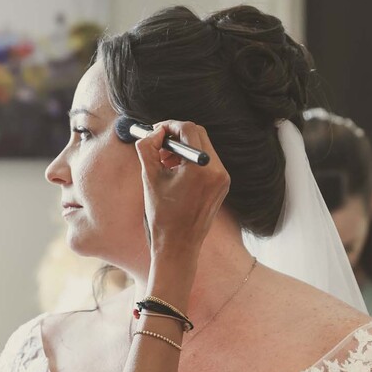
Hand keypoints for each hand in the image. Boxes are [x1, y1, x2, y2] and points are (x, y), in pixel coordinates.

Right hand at [134, 121, 228, 257]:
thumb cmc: (162, 215)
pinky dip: (191, 160)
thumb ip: (148, 149)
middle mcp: (217, 171)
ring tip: (164, 163)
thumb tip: (153, 132)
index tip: (155, 132)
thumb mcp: (149, 178)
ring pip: (203, 147)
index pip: (188, 129)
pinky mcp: (222, 185)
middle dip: (176, 135)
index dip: (169, 126)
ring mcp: (223, 179)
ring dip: (183, 148)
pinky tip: (176, 173)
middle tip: (159, 145)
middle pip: (198, 134)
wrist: (178, 245)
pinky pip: (208, 162)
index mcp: (201, 168)